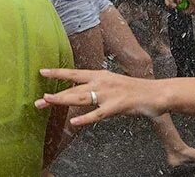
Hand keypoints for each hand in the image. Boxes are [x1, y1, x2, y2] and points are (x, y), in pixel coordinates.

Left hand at [35, 69, 166, 126]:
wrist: (157, 93)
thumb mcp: (114, 85)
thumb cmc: (136, 90)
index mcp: (102, 75)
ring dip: (63, 100)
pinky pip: (98, 114)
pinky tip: (75, 122)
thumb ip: (97, 90)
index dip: (58, 73)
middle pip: (74, 88)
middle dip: (55, 95)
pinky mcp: (117, 106)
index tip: (42, 71)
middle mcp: (103, 82)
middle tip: (37, 101)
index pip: (75, 74)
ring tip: (48, 102)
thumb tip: (81, 95)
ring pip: (82, 98)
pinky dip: (86, 118)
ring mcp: (109, 94)